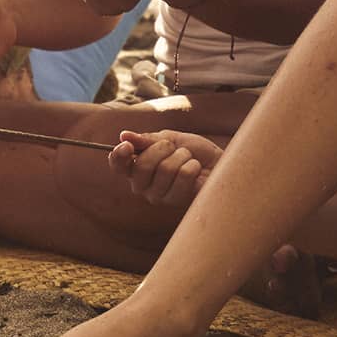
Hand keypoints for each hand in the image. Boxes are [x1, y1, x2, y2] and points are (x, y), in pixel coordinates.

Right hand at [107, 127, 223, 206]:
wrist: (219, 162)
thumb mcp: (170, 138)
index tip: (127, 145)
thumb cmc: (194, 151)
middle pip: (142, 165)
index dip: (118, 155)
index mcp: (138, 168)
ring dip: (182, 157)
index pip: (118, 165)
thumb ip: (148, 139)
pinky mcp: (177, 201)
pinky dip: (193, 166)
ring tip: (189, 159)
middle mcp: (144, 186)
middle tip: (174, 148)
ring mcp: (159, 196)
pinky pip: (182, 175)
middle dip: (162, 148)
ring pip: (165, 169)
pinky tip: (196, 170)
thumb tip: (124, 135)